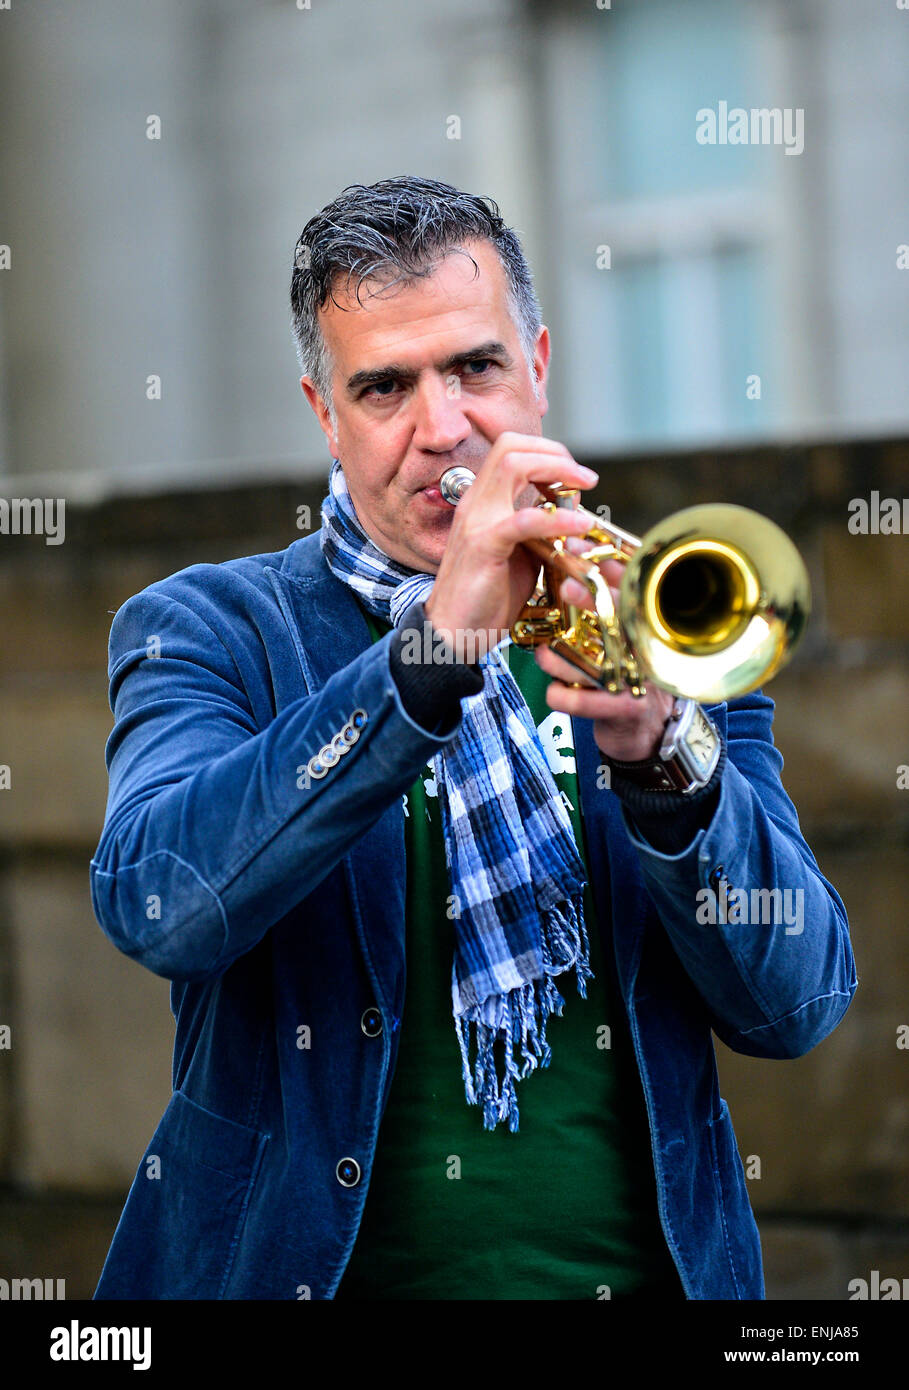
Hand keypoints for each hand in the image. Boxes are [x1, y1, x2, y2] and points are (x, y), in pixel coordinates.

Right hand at [424, 431, 598, 660]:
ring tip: (584, 485)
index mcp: (482, 502)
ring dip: (556, 469)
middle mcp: (475, 503)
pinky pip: (524, 519)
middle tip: (584, 476)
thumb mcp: (521, 554)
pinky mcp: (484, 545)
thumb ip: (541, 529)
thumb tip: (571, 509)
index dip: (547, 452)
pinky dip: (558, 517)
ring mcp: (476, 520)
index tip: (575, 475)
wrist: (453, 634)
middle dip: (554, 452)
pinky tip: (580, 525)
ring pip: (512, 465)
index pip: (510, 449)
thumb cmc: (486, 598)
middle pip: (511, 446)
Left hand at [534, 554, 675, 762]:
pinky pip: (585, 701)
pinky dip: (561, 696)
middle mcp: (646, 647)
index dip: (604, 563)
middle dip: (591, 599)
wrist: (643, 728)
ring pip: (594, 661)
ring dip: (560, 660)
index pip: (630, 585)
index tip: (575, 547)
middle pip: (622, 616)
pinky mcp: (626, 709)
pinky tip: (554, 692)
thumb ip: (603, 600)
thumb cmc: (624, 672)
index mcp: (645, 624)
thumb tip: (573, 556)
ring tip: (544, 656)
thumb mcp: (619, 633)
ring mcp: (640, 679)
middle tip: (565, 588)